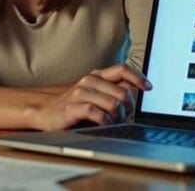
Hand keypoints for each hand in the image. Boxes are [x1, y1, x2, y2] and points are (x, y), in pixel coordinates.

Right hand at [26, 63, 150, 130]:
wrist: (46, 113)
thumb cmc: (73, 106)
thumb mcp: (94, 95)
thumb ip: (112, 91)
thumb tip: (136, 91)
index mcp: (96, 76)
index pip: (122, 69)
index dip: (138, 77)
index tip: (148, 88)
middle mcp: (89, 81)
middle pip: (123, 92)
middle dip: (129, 109)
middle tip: (124, 117)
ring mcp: (80, 93)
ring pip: (114, 104)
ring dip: (118, 117)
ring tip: (113, 122)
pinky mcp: (74, 107)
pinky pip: (99, 114)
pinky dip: (107, 122)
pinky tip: (105, 125)